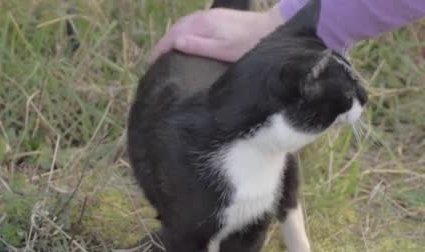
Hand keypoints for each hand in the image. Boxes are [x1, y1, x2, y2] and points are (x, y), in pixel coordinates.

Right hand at [149, 4, 284, 62]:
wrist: (273, 29)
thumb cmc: (249, 45)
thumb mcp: (223, 50)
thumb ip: (199, 45)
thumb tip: (176, 43)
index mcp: (202, 25)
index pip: (172, 36)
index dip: (160, 49)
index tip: (150, 63)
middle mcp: (204, 17)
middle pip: (176, 28)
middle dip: (163, 43)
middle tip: (155, 60)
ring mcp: (212, 16)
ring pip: (184, 25)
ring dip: (172, 37)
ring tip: (166, 52)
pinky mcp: (219, 17)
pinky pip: (194, 24)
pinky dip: (184, 33)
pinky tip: (186, 41)